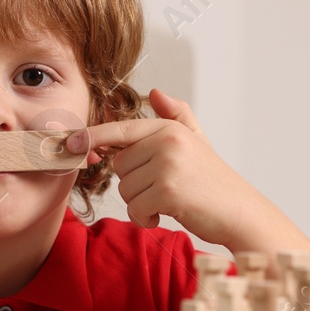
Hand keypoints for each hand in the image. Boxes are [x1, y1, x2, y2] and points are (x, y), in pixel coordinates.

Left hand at [65, 89, 309, 254]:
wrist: (240, 213)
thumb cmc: (214, 182)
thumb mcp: (197, 142)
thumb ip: (177, 116)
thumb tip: (155, 92)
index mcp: (169, 128)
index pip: (120, 130)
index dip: (91, 137)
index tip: (69, 144)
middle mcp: (167, 141)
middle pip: (119, 166)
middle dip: (135, 184)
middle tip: (164, 190)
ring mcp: (168, 164)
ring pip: (125, 189)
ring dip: (141, 204)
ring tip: (169, 203)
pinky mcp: (168, 191)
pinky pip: (135, 208)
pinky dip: (145, 218)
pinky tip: (165, 216)